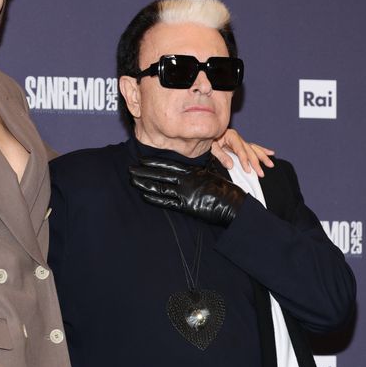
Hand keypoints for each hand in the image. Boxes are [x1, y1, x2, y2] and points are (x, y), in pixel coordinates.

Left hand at [129, 158, 245, 225]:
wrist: (234, 204)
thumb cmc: (224, 190)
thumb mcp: (209, 174)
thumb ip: (196, 170)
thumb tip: (187, 167)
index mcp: (192, 171)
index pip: (169, 165)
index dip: (153, 163)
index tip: (141, 160)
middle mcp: (187, 181)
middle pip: (160, 175)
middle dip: (144, 172)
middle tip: (130, 169)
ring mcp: (185, 193)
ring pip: (160, 187)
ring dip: (145, 184)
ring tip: (132, 181)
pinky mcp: (186, 206)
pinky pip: (167, 202)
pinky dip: (154, 198)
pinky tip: (144, 195)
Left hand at [211, 128, 273, 176]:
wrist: (205, 135)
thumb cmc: (208, 141)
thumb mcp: (212, 148)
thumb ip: (221, 156)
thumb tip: (231, 165)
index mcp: (231, 136)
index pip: (240, 150)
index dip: (245, 160)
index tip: (248, 170)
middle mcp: (238, 138)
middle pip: (249, 151)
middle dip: (256, 163)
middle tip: (261, 173)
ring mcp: (240, 141)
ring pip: (254, 149)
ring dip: (263, 157)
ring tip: (271, 164)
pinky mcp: (241, 145)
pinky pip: (253, 148)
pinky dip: (262, 150)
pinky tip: (271, 153)